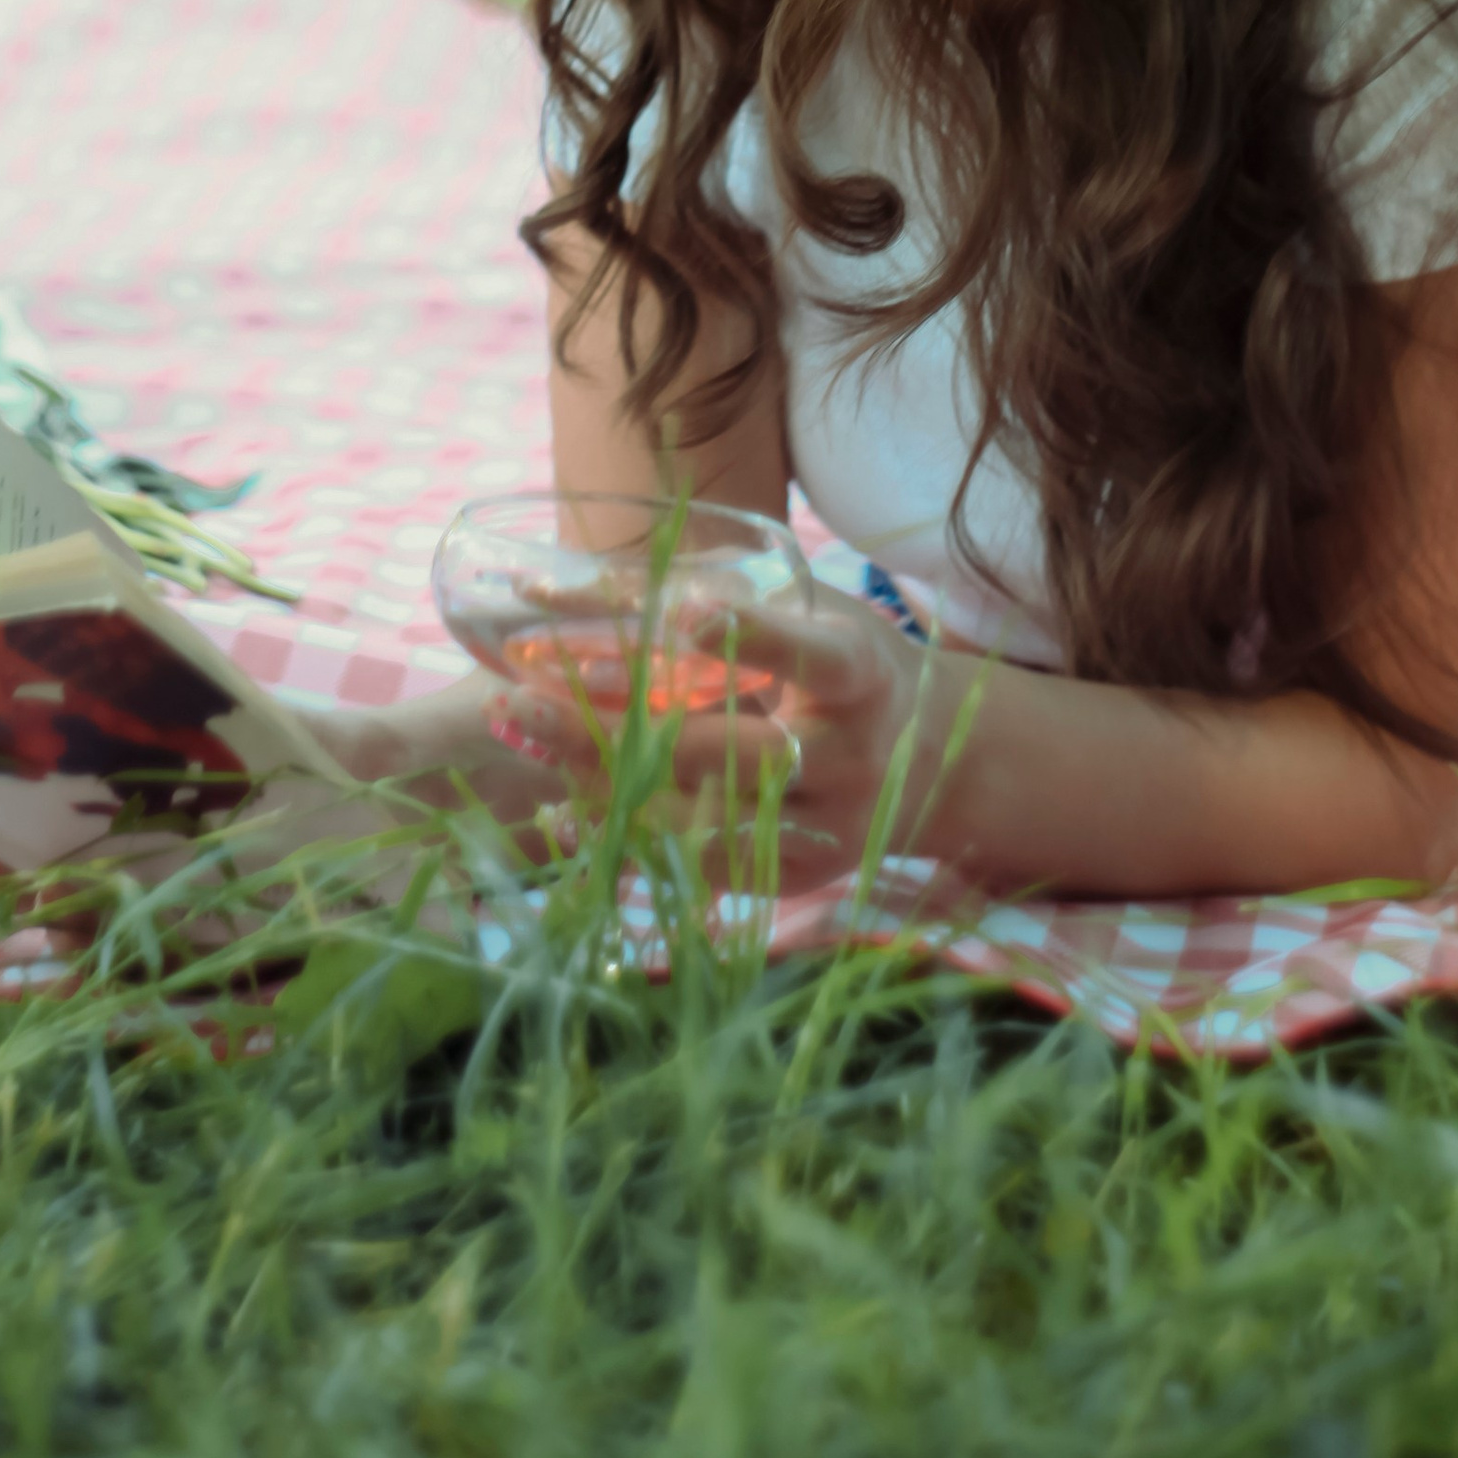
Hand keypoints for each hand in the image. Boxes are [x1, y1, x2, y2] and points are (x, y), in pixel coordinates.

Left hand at [490, 581, 950, 894]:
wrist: (933, 758)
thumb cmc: (843, 658)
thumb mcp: (805, 606)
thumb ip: (708, 589)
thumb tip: (566, 583)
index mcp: (859, 674)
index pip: (810, 657)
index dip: (752, 636)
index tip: (683, 616)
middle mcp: (850, 756)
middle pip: (734, 752)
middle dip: (622, 731)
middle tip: (524, 703)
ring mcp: (828, 827)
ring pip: (710, 818)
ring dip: (608, 787)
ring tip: (529, 750)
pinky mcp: (800, 875)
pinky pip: (708, 868)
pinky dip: (634, 841)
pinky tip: (566, 814)